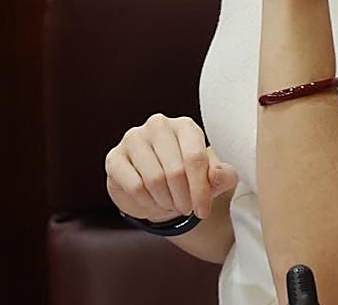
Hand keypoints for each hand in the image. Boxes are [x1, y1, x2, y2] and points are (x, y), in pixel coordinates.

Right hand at [105, 114, 238, 221]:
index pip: (195, 158)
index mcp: (185, 126)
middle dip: (184, 198)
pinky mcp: (115, 157)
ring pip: (154, 179)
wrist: (158, 185)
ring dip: (166, 201)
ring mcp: (133, 139)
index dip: (200, 190)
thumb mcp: (211, 177)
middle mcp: (158, 125)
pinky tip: (153, 202)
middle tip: (187, 209)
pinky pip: (134, 186)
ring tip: (171, 204)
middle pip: (175, 170)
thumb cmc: (188, 176)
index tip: (203, 210)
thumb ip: (223, 175)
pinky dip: (147, 202)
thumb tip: (217, 176)